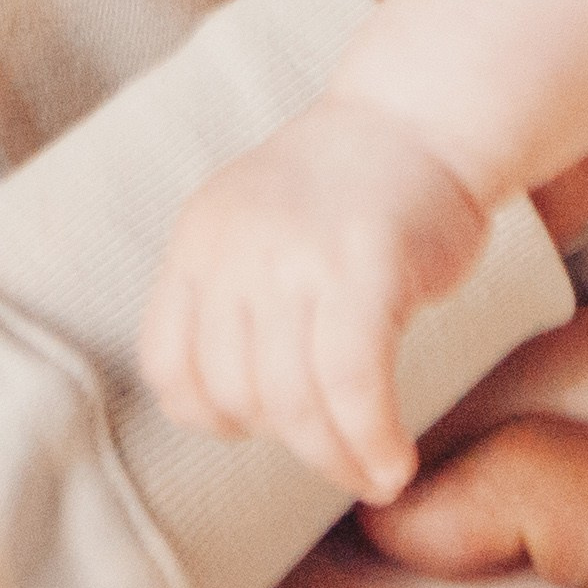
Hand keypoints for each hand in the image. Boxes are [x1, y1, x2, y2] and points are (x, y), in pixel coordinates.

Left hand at [141, 94, 488, 501]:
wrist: (419, 117)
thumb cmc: (348, 195)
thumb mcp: (257, 230)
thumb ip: (232, 303)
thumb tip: (225, 416)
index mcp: (199, 237)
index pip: (167, 366)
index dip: (212, 413)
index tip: (265, 422)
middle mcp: (235, 244)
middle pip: (235, 393)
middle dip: (288, 440)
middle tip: (337, 450)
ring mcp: (296, 252)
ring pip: (293, 402)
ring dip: (336, 459)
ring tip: (373, 470)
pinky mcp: (364, 266)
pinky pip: (354, 388)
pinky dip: (372, 441)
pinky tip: (394, 460)